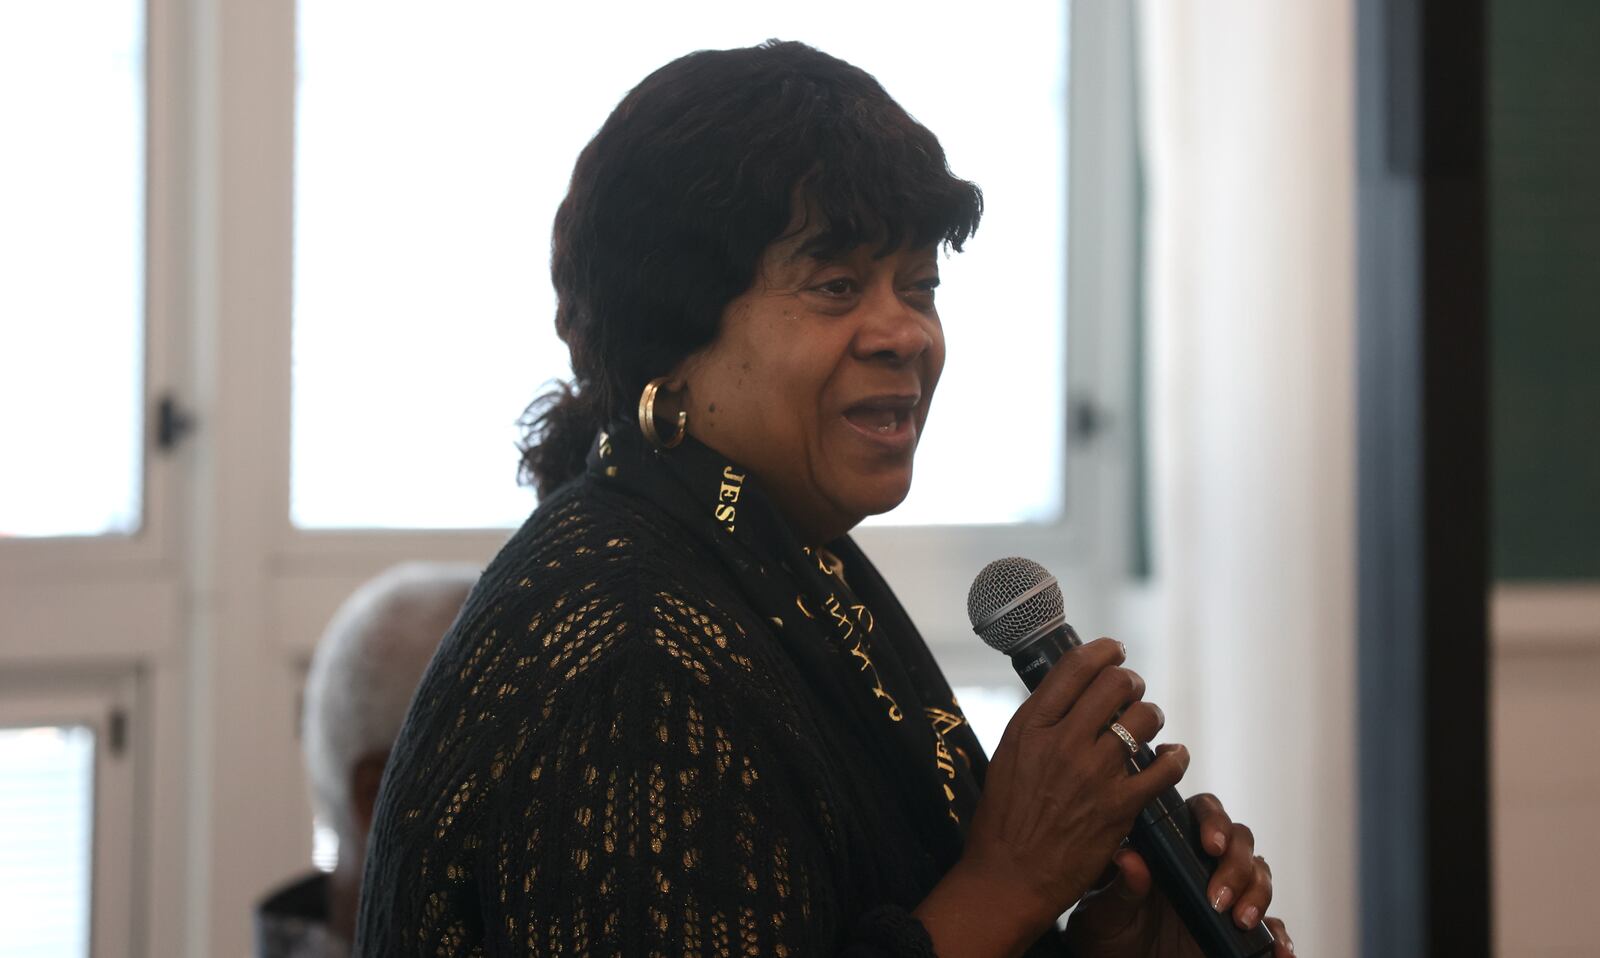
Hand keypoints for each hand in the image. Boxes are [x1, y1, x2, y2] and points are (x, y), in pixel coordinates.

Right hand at [915, 638, 1190, 956]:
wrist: (1008, 879)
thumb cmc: (1002, 822)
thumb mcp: (1006, 758)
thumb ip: (1037, 727)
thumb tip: (1066, 698)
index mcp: (1030, 727)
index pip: (1075, 667)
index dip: (1103, 651)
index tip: (1115, 651)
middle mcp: (1063, 743)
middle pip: (1115, 685)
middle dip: (1131, 682)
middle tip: (1133, 691)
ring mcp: (1094, 774)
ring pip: (1144, 719)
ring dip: (1152, 716)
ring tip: (1148, 725)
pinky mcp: (1120, 806)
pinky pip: (1165, 767)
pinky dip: (1175, 758)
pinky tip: (1172, 758)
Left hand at [1064, 794, 1295, 956]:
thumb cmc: (1106, 934)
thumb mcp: (1104, 914)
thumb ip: (1119, 889)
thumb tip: (1129, 858)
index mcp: (1170, 846)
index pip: (1202, 813)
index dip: (1213, 822)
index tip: (1211, 846)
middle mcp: (1203, 863)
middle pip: (1240, 840)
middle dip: (1237, 864)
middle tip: (1218, 897)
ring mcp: (1226, 894)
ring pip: (1260, 874)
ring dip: (1258, 893)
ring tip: (1239, 921)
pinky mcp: (1239, 930)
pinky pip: (1272, 926)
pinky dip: (1279, 936)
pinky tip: (1279, 951)